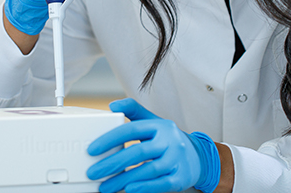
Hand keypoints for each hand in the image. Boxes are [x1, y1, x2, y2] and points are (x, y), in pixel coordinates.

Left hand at [87, 98, 220, 192]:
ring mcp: (177, 159)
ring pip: (148, 170)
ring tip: (104, 187)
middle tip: (92, 172)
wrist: (199, 156)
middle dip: (112, 163)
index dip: (110, 139)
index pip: (131, 129)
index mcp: (159, 125)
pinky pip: (162, 184)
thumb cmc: (167, 138)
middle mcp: (170, 141)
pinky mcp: (181, 177)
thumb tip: (112, 105)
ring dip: (123, 180)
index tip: (92, 149)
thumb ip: (133, 111)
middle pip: (138, 151)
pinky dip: (145, 187)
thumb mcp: (153, 122)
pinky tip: (128, 190)